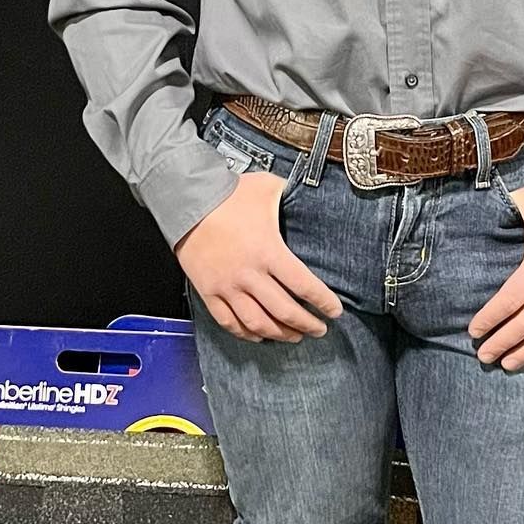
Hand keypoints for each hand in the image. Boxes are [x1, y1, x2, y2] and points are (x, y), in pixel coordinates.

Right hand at [176, 171, 342, 343]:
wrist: (188, 199)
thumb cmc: (228, 193)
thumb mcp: (267, 187)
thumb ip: (290, 194)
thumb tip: (308, 192)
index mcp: (269, 251)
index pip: (303, 285)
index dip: (323, 302)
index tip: (334, 310)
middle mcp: (250, 274)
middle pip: (285, 311)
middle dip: (307, 324)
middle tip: (320, 329)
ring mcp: (228, 286)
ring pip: (258, 323)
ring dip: (280, 334)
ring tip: (294, 336)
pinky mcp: (209, 292)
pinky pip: (229, 322)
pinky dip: (247, 334)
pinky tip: (259, 335)